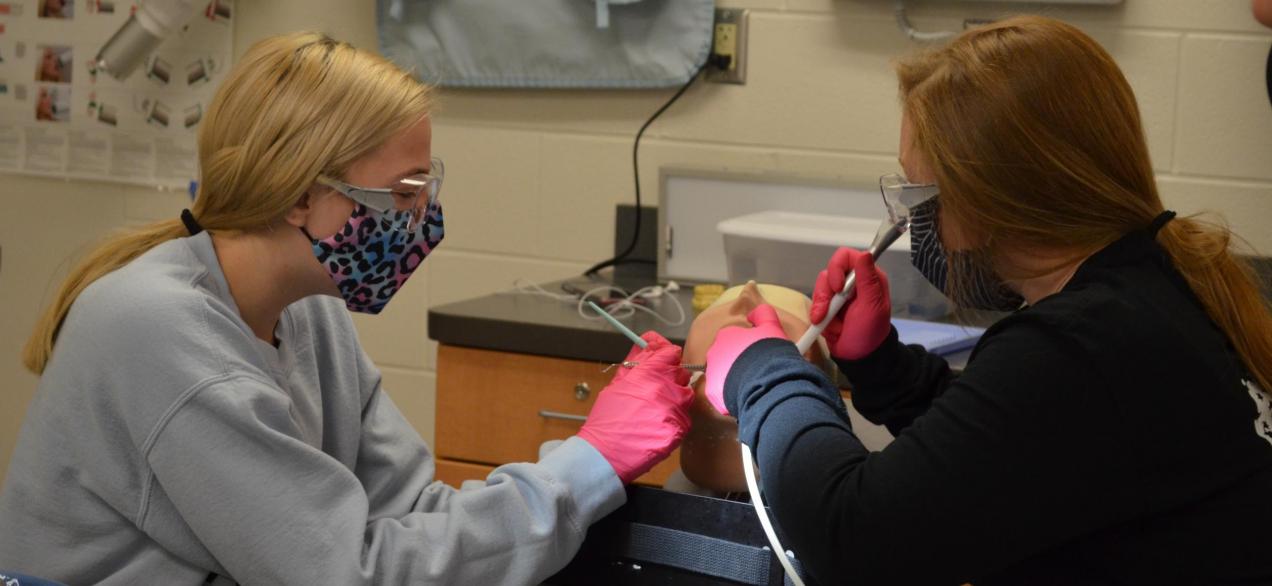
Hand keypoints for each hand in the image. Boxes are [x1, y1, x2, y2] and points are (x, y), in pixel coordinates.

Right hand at [577, 331, 693, 483]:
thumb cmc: (606, 419)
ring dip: (675, 397)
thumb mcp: (616, 384)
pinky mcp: (680, 430)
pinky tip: (658, 424)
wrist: (605, 454)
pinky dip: (675, 418)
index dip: (665, 353)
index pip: (671, 352)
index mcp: (648, 375)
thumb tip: (646, 343)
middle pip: (682, 372)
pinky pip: (685, 416)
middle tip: (655, 387)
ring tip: (656, 408)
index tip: (661, 357)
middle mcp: (666, 390)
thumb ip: (634, 362)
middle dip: (671, 376)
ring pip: (686, 395)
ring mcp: (675, 411)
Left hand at [704, 305, 788, 415]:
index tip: (757, 354)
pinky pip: (721, 394)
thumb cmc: (769, 353)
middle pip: (725, 357)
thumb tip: (754, 313)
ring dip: (734, 379)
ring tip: (752, 384)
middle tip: (755, 370)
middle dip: (737, 363)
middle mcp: (713, 352)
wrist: (767, 381)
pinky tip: (746, 394)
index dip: (746, 347)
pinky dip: (731, 395)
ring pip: (722, 376)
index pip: (733, 339)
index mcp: (726, 335)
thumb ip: (763, 314)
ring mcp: (711, 373)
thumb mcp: (772, 327)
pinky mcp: (713, 393)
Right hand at [809, 247, 891, 360]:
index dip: (837, 268)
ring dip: (821, 307)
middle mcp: (852, 282)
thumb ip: (868, 280)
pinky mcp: (828, 306)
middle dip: (825, 294)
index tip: (838, 288)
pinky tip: (826, 326)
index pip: (846, 257)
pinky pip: (815, 302)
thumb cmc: (870, 333)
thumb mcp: (872, 307)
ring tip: (827, 323)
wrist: (859, 357)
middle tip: (826, 312)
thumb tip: (866, 254)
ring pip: (820, 287)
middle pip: (828, 272)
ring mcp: (839, 294)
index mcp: (868, 277)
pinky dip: (818, 315)